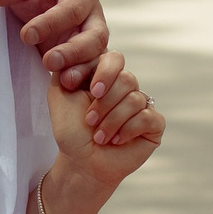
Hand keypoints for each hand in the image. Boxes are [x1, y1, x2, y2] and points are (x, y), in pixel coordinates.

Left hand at [0, 0, 122, 94]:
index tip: (26, 35)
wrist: (39, 3)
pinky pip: (94, 72)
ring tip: (64, 81)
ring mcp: (93, 41)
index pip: (72, 10)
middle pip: (95, 36)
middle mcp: (93, 18)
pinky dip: (84, 81)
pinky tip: (68, 88)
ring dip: (81, 69)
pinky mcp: (88, 59)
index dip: (51, 23)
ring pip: (97, 56)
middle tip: (48, 62)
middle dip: (73, 51)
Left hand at [46, 60, 162, 191]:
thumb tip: (77, 51)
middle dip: (104, 103)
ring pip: (135, 99)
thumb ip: (65, 68)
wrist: (81, 162)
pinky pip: (148, 117)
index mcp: (105, 75)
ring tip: (100, 137)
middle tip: (90, 121)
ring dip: (112, 121)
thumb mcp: (59, 94)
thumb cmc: (71, 130)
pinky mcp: (154, 124)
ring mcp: (142, 104)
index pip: (114, 58)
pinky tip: (117, 140)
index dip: (103, 73)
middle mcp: (126, 87)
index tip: (88, 91)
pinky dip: (128, 130)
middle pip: (127, 79)